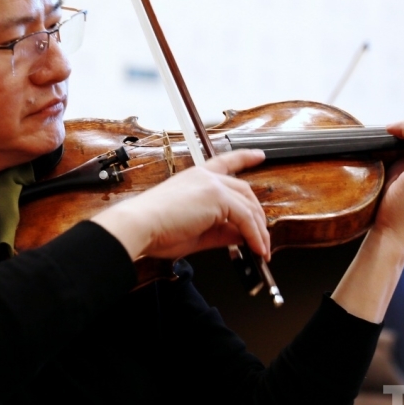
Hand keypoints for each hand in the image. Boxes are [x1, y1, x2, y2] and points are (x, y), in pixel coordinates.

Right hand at [90, 149, 268, 261]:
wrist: (141, 226)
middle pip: (244, 191)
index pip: (226, 162)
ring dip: (259, 230)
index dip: (244, 157)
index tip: (258, 155)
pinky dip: (254, 235)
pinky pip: (245, 217)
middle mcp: (206, 177)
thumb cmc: (156, 229)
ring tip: (261, 249)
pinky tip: (256, 248)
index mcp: (196, 178)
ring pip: (248, 205)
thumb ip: (221, 232)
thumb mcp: (196, 232)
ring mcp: (212, 185)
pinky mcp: (217, 196)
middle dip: (257, 216)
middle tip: (262, 237)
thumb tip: (242, 236)